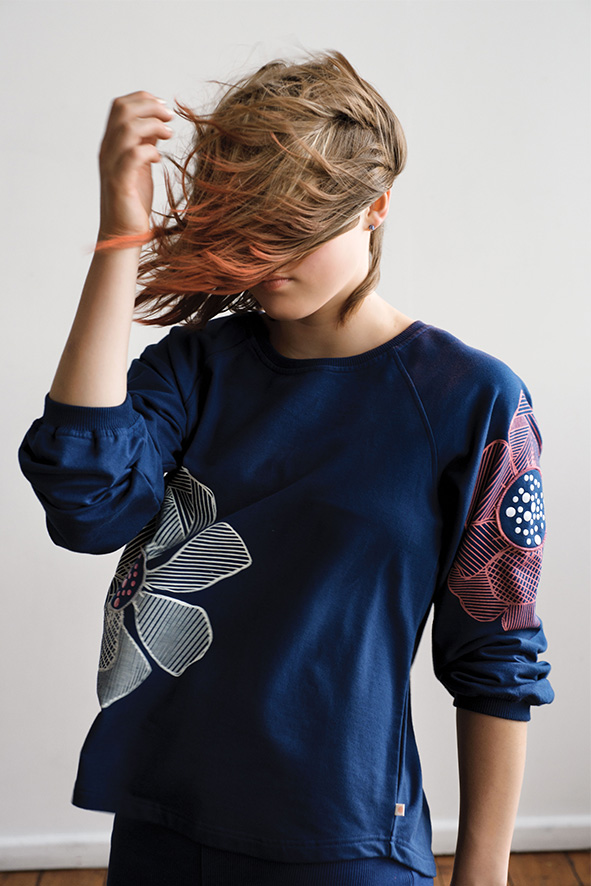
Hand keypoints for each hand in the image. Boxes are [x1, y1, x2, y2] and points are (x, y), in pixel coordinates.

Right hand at [98, 90, 173, 239]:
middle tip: (170, 117)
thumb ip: (145, 144)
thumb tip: (157, 124)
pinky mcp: (120, 184)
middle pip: (122, 111)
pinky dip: (149, 151)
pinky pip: (132, 156)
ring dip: (152, 125)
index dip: (142, 99)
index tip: (164, 107)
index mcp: (112, 144)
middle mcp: (108, 151)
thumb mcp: (141, 166)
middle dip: (149, 107)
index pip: (120, 106)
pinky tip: (158, 159)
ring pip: (126, 129)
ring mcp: (111, 166)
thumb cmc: (133, 200)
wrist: (123, 233)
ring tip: (169, 134)